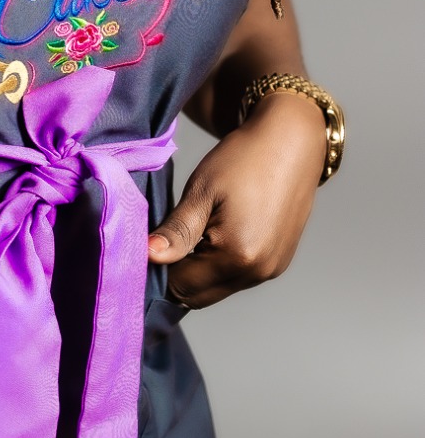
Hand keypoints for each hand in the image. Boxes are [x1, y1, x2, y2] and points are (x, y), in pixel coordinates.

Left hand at [147, 92, 327, 308]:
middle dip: (177, 274)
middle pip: (200, 296)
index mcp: (237, 256)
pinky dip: (219, 265)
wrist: (289, 142)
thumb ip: (177, 231)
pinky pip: (238, 277)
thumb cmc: (243, 159)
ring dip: (198, 270)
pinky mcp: (278, 262)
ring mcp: (272, 269)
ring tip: (193, 230)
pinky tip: (215, 232)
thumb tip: (149, 257)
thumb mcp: (202, 191)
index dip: (158, 270)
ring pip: (218, 288)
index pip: (181, 287)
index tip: (147, 244)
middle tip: (166, 237)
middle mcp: (258, 272)